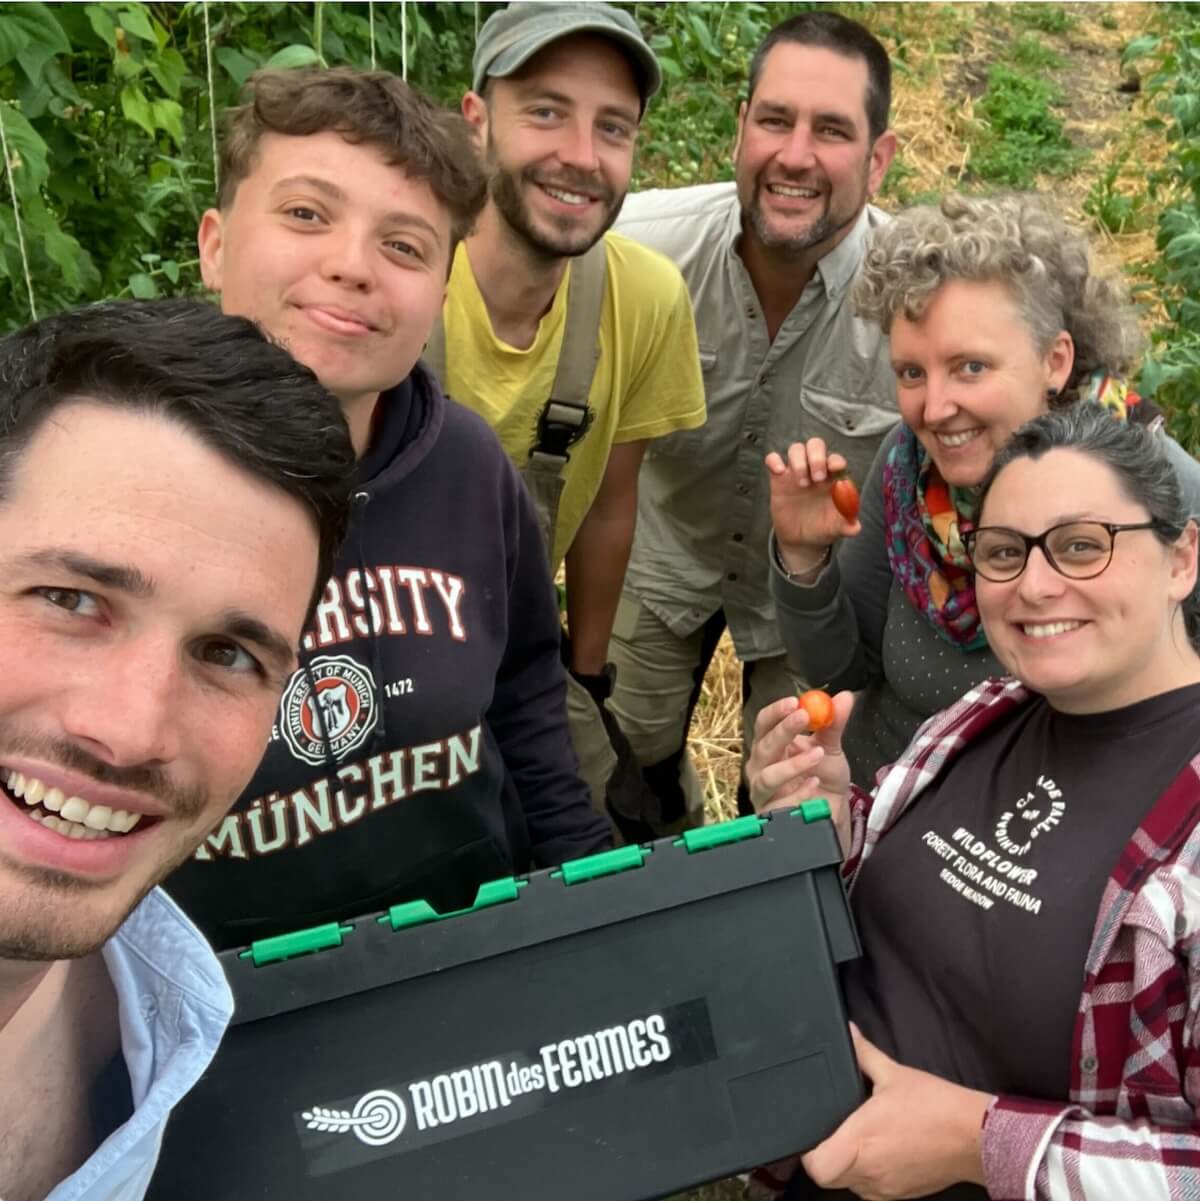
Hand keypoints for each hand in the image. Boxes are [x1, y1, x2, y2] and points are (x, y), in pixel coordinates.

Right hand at [747, 691, 853, 849]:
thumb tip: (845, 697)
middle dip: (783, 730)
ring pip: (767, 776)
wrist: (831, 810)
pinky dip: (798, 793)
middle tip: (804, 717)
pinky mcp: (771, 814)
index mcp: (771, 745)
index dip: (776, 712)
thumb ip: (834, 724)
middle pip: (764, 746)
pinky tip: (815, 784)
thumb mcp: (831, 748)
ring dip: (792, 764)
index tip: (794, 702)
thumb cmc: (823, 776)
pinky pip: (780, 804)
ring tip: (818, 754)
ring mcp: (763, 792)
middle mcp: (761, 766)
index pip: (764, 723)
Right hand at [765, 438, 861, 571]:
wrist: (801, 538)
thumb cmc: (823, 527)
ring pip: (796, 449)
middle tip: (817, 478)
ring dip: (799, 462)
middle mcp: (815, 469)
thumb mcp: (836, 529)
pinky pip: (772, 459)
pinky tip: (779, 472)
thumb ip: (847, 526)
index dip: (836, 460)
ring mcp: (796, 472)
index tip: (835, 468)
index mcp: (833, 477)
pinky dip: (774, 461)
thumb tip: (855, 527)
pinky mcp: (778, 478)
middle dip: (817, 457)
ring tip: (802, 484)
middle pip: (816, 446)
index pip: (835, 459)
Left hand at [802, 1026, 991, 1199]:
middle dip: (826, 1156)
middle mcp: (870, 1171)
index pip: (818, 1167)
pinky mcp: (902, 1195)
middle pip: (829, 1177)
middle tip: (833, 1131)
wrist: (974, 1136)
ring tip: (857, 1139)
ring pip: (851, 1185)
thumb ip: (863, 1053)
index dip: (808, 1152)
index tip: (813, 1132)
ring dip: (847, 1166)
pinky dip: (868, 1175)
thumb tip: (848, 1032)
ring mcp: (886, 1188)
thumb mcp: (893, 1073)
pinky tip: (878, 1151)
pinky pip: (872, 1190)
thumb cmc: (935, 1106)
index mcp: (861, 1141)